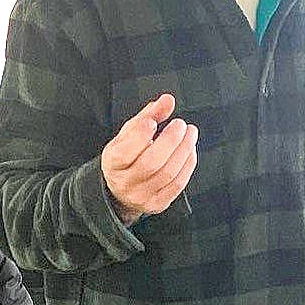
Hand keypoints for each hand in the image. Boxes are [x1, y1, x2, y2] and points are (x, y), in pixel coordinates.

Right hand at [101, 93, 198, 224]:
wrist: (120, 190)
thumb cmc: (126, 157)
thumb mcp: (129, 134)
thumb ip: (148, 116)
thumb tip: (167, 100)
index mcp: (113, 162)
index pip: (126, 150)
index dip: (141, 134)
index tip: (153, 122)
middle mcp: (125, 182)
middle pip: (152, 162)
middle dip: (171, 140)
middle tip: (181, 125)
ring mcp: (141, 196)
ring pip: (168, 173)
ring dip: (184, 150)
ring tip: (190, 134)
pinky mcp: (157, 204)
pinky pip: (177, 184)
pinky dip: (188, 165)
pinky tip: (190, 151)